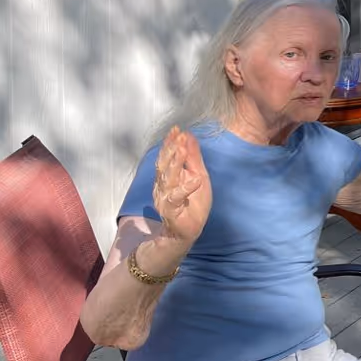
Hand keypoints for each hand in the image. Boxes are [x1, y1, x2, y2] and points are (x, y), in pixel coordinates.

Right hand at [152, 127, 210, 249]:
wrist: (188, 231)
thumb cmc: (192, 202)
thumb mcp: (198, 175)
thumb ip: (193, 157)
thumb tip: (189, 135)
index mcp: (168, 176)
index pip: (167, 157)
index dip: (170, 143)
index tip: (176, 129)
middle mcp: (163, 186)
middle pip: (164, 165)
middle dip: (171, 149)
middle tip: (178, 135)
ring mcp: (165, 198)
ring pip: (167, 179)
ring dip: (175, 164)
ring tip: (182, 150)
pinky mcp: (172, 211)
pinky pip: (176, 198)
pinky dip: (185, 189)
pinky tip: (195, 180)